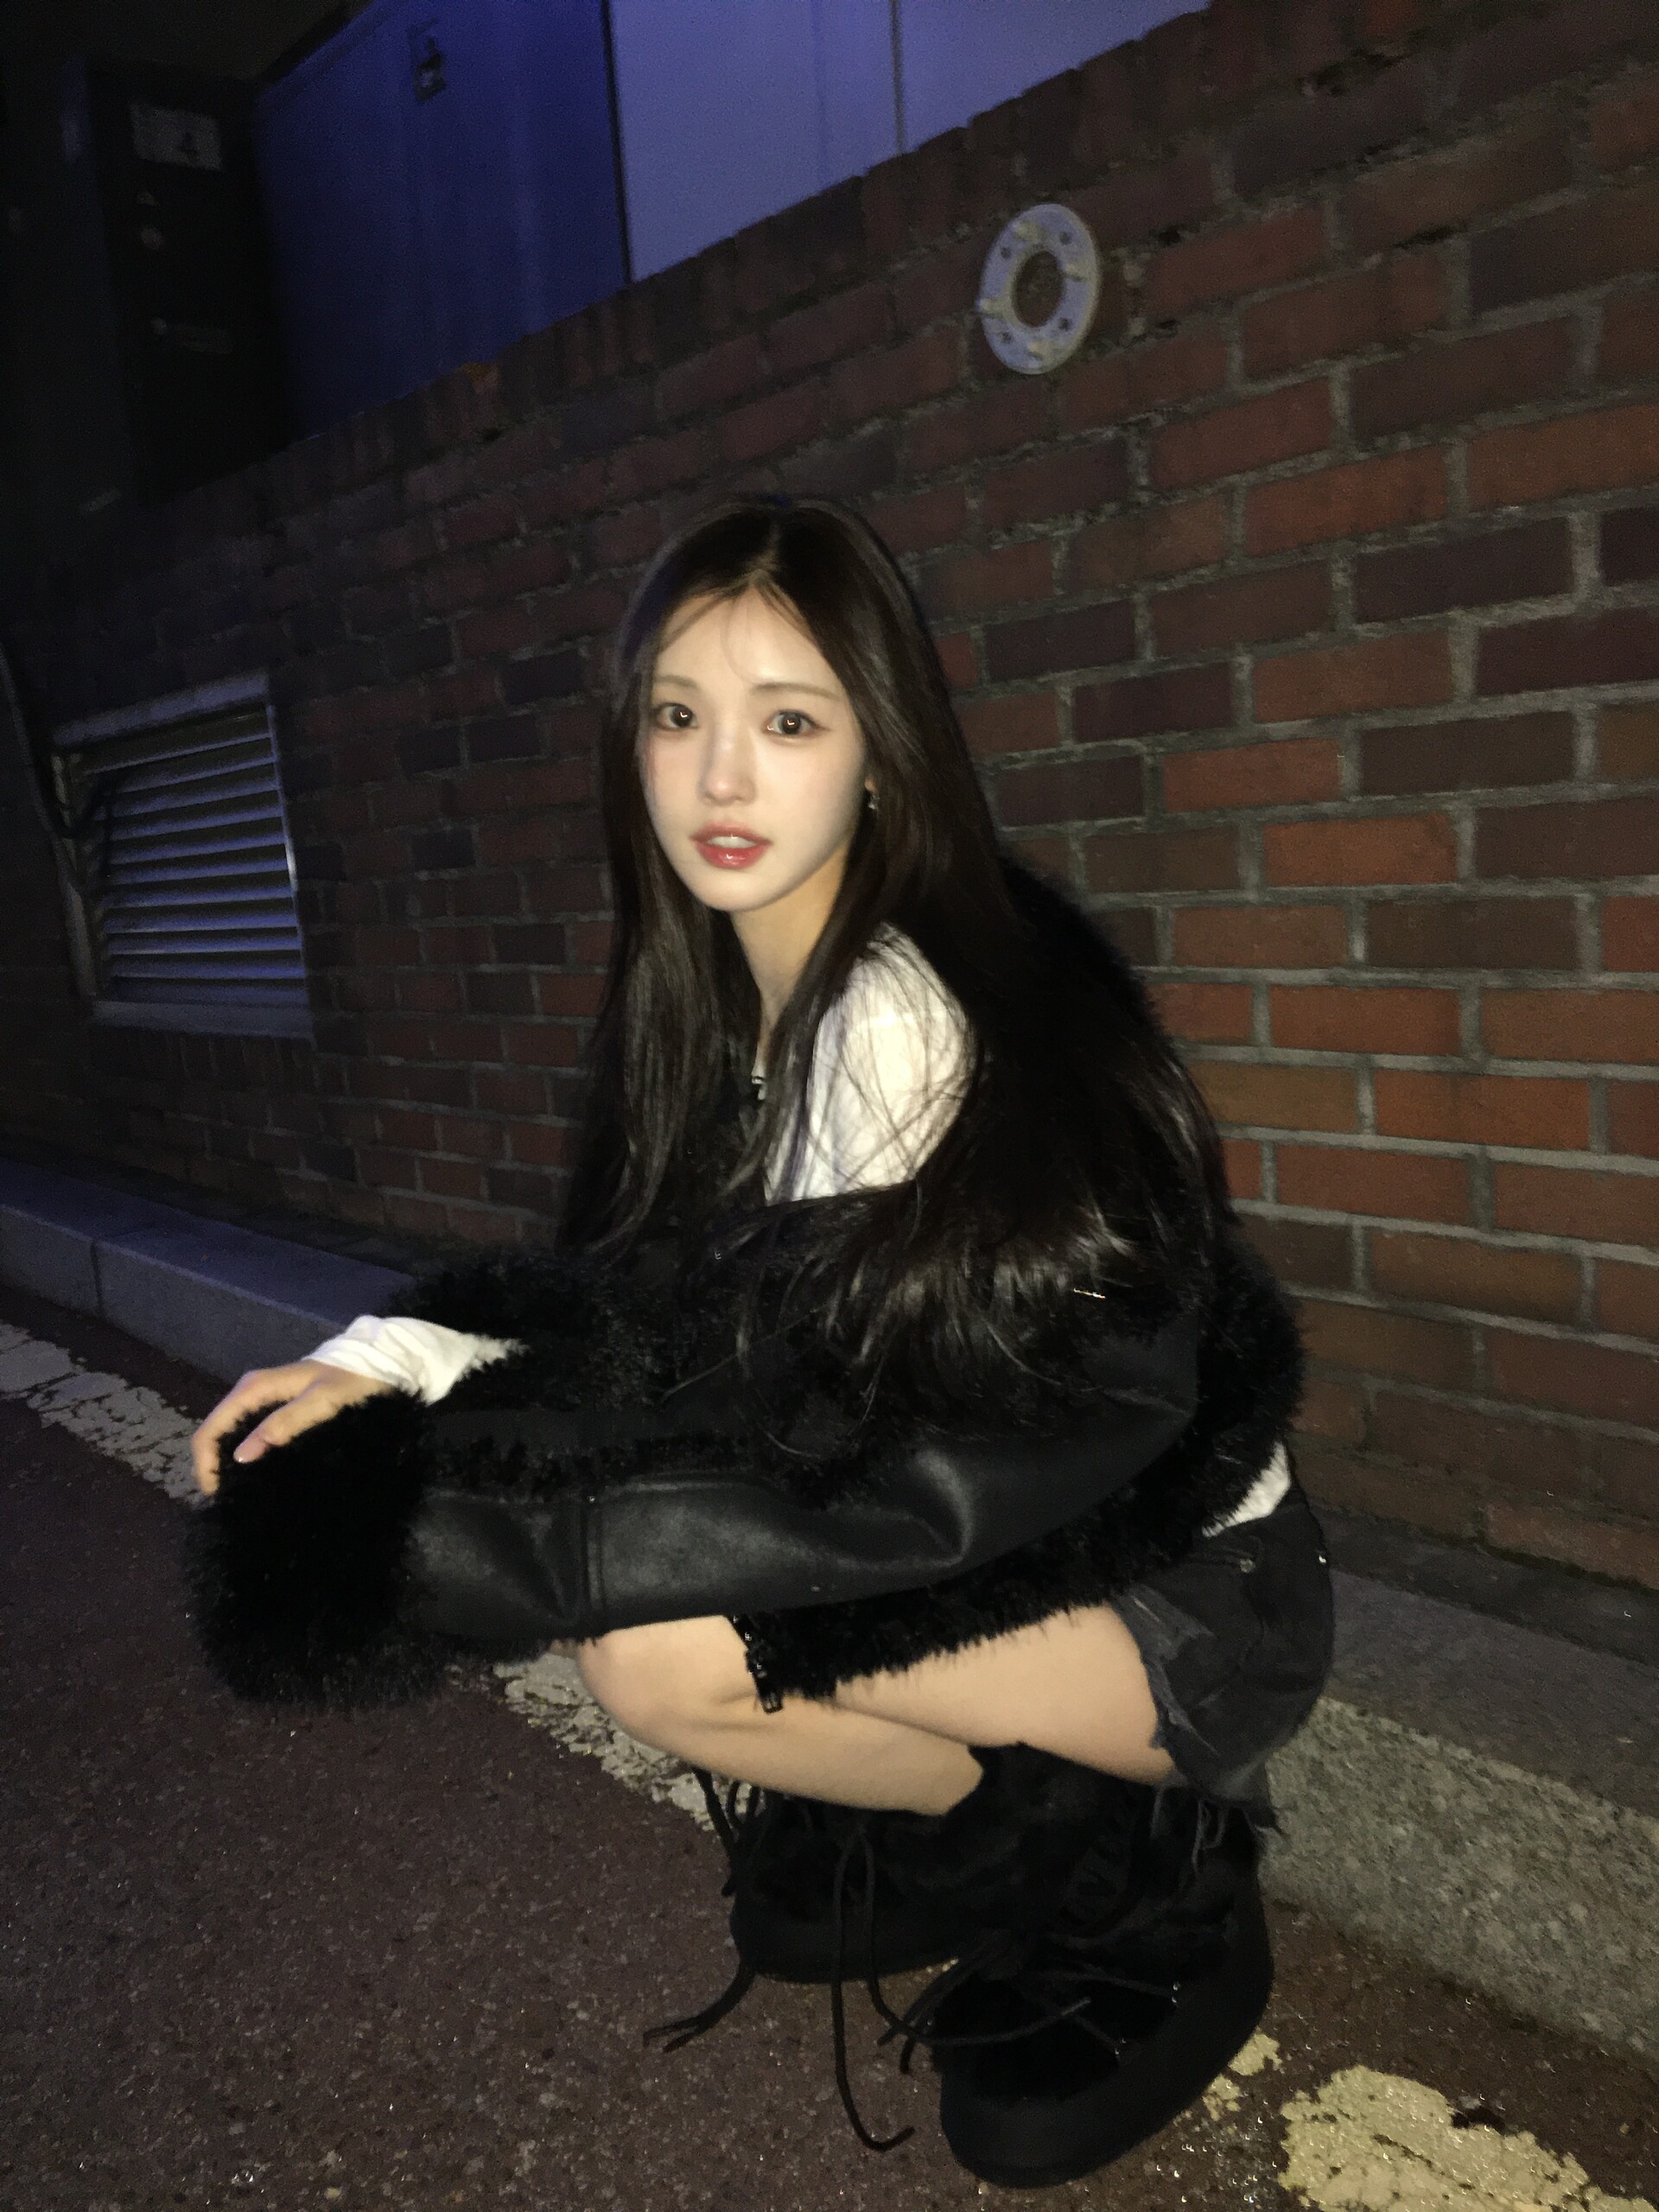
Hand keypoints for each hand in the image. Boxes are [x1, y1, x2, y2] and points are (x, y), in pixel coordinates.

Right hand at [191, 1360, 397, 1495]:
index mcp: (253, 1388)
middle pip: (215, 1433)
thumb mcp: (321, 1402)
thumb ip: (283, 1425)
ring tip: (240, 1492)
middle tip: (228, 1499)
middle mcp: (251, 1392)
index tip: (217, 1496)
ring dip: (228, 1463)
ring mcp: (262, 1400)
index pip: (211, 1429)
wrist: (378, 1364)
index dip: (205, 1464)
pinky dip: (246, 1455)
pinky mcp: (276, 1408)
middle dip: (214, 1466)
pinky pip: (249, 1434)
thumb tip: (241, 1456)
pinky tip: (257, 1474)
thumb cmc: (352, 1383)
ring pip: (230, 1435)